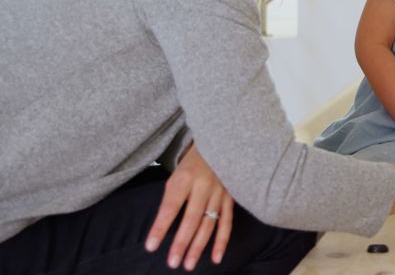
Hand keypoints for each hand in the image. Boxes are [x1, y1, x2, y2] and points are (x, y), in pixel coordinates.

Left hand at [145, 143, 233, 270]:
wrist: (220, 144)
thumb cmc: (192, 165)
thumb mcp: (176, 176)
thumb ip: (172, 199)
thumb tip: (162, 229)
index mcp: (185, 178)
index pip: (170, 207)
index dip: (160, 227)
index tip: (151, 246)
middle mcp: (204, 186)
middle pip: (191, 219)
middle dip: (181, 243)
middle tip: (172, 263)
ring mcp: (220, 192)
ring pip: (209, 224)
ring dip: (199, 246)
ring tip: (188, 265)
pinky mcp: (231, 198)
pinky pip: (227, 222)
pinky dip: (222, 241)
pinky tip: (216, 258)